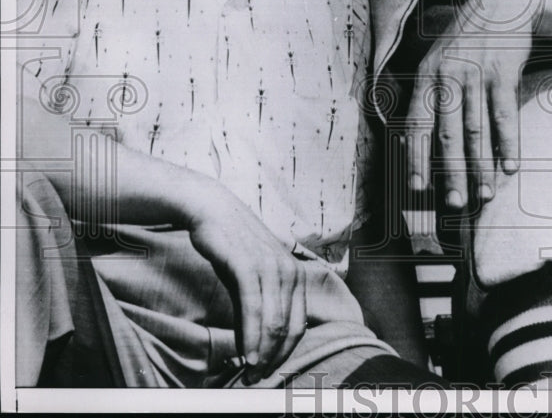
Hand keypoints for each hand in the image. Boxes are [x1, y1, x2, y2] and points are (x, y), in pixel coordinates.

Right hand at [186, 191, 305, 383]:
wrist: (214, 210)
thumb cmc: (233, 247)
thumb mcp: (253, 277)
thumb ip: (260, 307)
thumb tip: (257, 344)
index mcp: (296, 276)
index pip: (299, 326)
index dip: (285, 354)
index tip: (268, 373)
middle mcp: (290, 272)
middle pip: (288, 329)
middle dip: (273, 360)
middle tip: (256, 380)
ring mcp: (271, 268)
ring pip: (273, 323)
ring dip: (262, 354)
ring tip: (250, 373)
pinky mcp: (248, 266)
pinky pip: (253, 309)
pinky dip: (250, 336)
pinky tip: (245, 354)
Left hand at [406, 0, 540, 207]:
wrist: (502, 4)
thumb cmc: (467, 41)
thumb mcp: (439, 60)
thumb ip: (430, 96)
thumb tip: (415, 141)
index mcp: (427, 76)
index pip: (417, 124)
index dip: (416, 157)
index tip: (419, 189)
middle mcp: (448, 76)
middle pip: (448, 134)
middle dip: (451, 172)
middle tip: (455, 203)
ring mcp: (476, 73)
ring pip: (477, 129)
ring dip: (481, 166)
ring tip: (485, 194)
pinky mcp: (503, 72)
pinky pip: (504, 114)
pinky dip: (508, 143)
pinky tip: (511, 166)